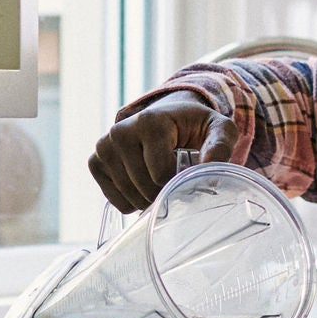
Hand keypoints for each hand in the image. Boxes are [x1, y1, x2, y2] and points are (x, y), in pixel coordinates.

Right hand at [87, 91, 237, 211]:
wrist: (170, 115)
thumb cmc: (196, 125)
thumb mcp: (218, 129)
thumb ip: (220, 146)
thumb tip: (210, 171)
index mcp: (149, 122)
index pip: (160, 175)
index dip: (178, 184)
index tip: (187, 175)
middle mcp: (120, 131)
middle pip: (143, 188)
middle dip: (164, 193)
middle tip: (175, 182)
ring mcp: (104, 146)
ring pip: (128, 196)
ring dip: (149, 200)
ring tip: (160, 182)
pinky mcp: (95, 161)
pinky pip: (114, 199)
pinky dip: (132, 202)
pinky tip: (143, 186)